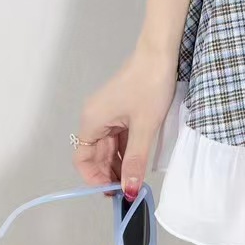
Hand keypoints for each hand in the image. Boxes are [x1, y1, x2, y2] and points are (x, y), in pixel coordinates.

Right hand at [72, 47, 177, 199]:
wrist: (161, 52)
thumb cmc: (150, 85)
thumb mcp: (144, 127)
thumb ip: (135, 161)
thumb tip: (129, 191)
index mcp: (93, 120)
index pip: (83, 158)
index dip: (95, 178)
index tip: (114, 191)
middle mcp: (96, 117)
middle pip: (95, 155)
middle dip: (109, 174)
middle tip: (129, 190)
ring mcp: (109, 113)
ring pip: (108, 147)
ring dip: (119, 164)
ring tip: (135, 180)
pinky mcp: (121, 110)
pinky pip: (119, 137)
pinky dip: (126, 151)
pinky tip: (138, 162)